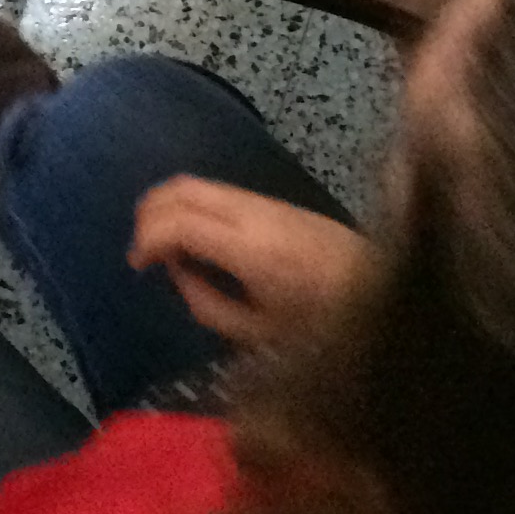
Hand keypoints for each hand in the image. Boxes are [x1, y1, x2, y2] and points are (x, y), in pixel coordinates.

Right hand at [127, 176, 367, 346]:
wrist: (377, 288)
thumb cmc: (319, 322)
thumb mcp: (256, 330)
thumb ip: (206, 303)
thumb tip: (176, 271)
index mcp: (250, 249)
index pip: (180, 223)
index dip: (147, 239)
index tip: (137, 265)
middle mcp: (253, 213)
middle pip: (182, 188)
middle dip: (148, 213)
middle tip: (140, 250)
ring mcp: (263, 201)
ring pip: (197, 183)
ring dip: (167, 205)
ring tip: (158, 243)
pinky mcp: (271, 200)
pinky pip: (215, 191)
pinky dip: (189, 205)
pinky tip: (190, 237)